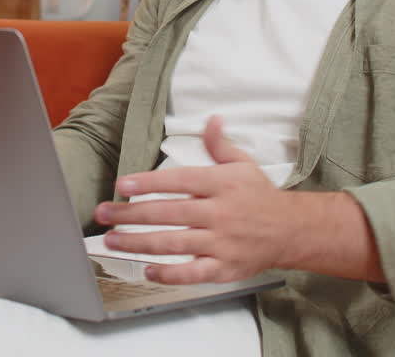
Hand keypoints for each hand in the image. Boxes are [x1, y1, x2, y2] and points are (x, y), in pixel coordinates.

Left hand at [94, 115, 300, 283]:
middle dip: (132, 214)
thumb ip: (219, 145)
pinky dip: (169, 274)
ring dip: (139, 242)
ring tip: (112, 240)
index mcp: (223, 184)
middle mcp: (221, 213)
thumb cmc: (260, 196)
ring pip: (174, 244)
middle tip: (104, 213)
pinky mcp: (224, 268)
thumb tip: (210, 119)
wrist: (290, 231)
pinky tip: (146, 269)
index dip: (149, 182)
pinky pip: (192, 273)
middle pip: (170, 213)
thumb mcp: (243, 164)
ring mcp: (222, 243)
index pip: (180, 181)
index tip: (123, 185)